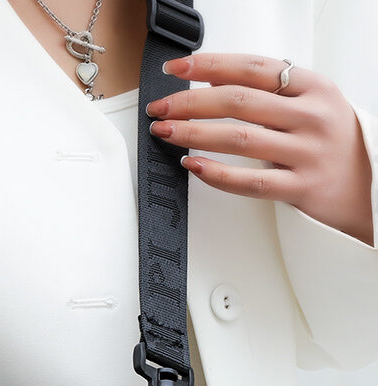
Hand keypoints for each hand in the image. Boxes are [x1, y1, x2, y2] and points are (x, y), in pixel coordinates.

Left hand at [146, 53, 373, 245]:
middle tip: (160, 108)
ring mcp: (306, 153)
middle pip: (239, 102)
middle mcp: (311, 116)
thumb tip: (214, 79)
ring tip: (166, 132)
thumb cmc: (334, 142)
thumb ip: (269, 90)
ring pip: (240, 138)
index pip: (252, 68)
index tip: (176, 69)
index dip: (209, 65)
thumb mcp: (311, 103)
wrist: (373, 186)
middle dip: (190, 102)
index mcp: (313, 87)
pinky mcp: (300, 188)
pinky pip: (250, 182)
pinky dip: (216, 173)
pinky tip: (192, 165)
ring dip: (194, 133)